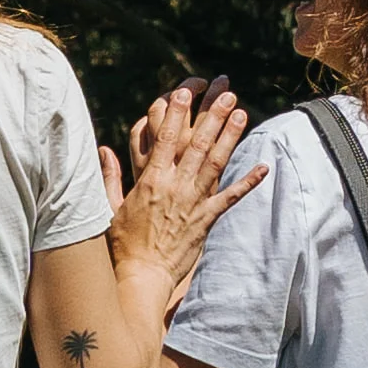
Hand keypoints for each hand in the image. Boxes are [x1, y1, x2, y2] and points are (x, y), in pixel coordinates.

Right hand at [102, 84, 265, 318]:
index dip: (177, 113)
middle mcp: (175, 186)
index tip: (184, 91)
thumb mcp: (107, 207)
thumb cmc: (121, 244)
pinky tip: (264, 167)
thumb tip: (103, 150)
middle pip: (198, 144)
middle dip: (213, 116)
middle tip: (226, 93)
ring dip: (231, 137)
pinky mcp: (206, 220)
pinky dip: (248, 182)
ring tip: (242, 114)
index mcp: (151, 180)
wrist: (141, 275)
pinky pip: (230, 197)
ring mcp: (193, 202)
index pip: (166, 138)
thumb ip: (109, 176)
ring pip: (216, 163)